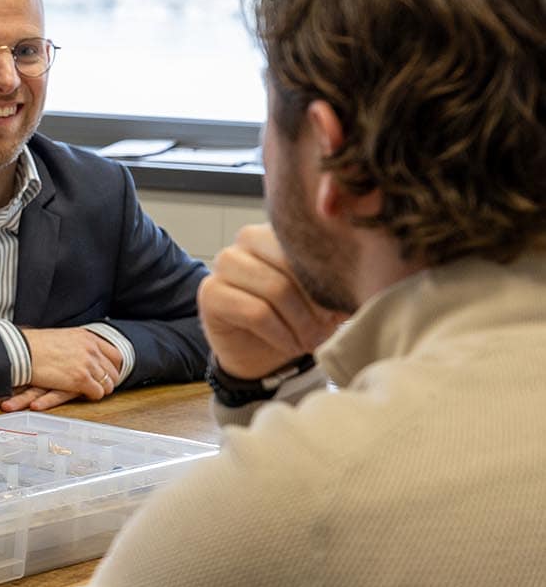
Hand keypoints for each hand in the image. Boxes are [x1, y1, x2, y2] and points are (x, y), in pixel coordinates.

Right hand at [0, 327, 121, 410]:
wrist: (22, 351)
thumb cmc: (34, 345)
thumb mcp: (62, 337)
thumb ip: (76, 344)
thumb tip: (78, 350)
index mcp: (87, 337)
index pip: (115, 354)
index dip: (113, 367)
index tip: (109, 373)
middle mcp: (91, 349)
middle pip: (114, 371)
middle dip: (109, 381)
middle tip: (101, 386)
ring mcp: (87, 364)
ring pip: (108, 384)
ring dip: (100, 389)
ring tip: (90, 392)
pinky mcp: (80, 379)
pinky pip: (97, 393)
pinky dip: (93, 396)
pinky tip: (83, 395)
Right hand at [197, 224, 347, 377]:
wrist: (265, 354)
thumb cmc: (299, 318)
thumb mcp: (328, 296)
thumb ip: (342, 277)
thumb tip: (375, 269)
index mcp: (278, 231)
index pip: (308, 242)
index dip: (328, 277)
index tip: (341, 305)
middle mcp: (246, 241)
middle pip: (291, 264)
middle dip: (315, 302)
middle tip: (326, 326)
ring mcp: (224, 264)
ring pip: (274, 288)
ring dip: (299, 321)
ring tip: (309, 339)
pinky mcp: (210, 293)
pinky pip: (254, 311)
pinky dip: (280, 333)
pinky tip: (290, 344)